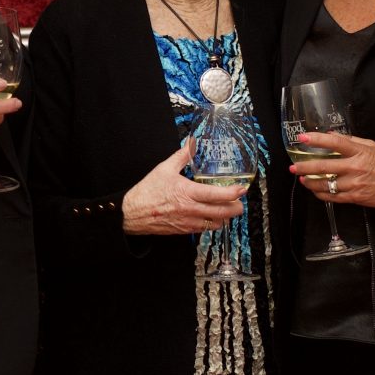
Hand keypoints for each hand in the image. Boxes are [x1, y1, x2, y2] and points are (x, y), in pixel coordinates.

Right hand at [121, 139, 248, 235]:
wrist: (132, 213)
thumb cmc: (147, 191)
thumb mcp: (164, 169)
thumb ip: (182, 156)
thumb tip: (192, 143)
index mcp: (187, 193)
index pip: (217, 195)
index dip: (233, 193)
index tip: (242, 189)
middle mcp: (190, 210)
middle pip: (223, 213)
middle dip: (236, 209)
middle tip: (240, 203)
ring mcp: (188, 222)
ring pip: (216, 224)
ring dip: (225, 217)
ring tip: (226, 210)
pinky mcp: (184, 231)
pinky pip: (204, 229)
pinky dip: (211, 223)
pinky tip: (210, 216)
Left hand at [288, 130, 374, 208]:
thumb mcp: (372, 146)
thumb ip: (352, 140)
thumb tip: (332, 135)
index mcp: (359, 152)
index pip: (334, 142)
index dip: (316, 140)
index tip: (303, 138)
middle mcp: (355, 167)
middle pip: (324, 166)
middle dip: (305, 167)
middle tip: (294, 167)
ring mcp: (354, 184)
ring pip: (326, 184)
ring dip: (310, 183)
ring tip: (302, 179)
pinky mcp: (355, 197)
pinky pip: (333, 197)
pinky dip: (321, 194)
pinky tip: (315, 190)